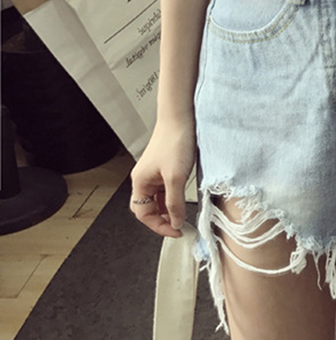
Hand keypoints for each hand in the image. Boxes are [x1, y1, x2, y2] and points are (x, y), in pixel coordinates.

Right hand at [129, 115, 196, 237]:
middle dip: (162, 218)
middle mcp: (144, 178)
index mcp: (140, 182)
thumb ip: (174, 203)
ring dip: (169, 207)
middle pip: (148, 207)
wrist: (181, 116)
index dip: (159, 225)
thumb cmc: (175, 141)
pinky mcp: (165, 165)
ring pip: (158, 198)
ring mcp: (154, 172)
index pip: (144, 214)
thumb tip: (176, 222)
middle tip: (179, 225)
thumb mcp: (176, 177)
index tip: (177, 231)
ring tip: (184, 212)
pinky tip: (184, 196)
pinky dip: (173, 195)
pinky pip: (166, 187)